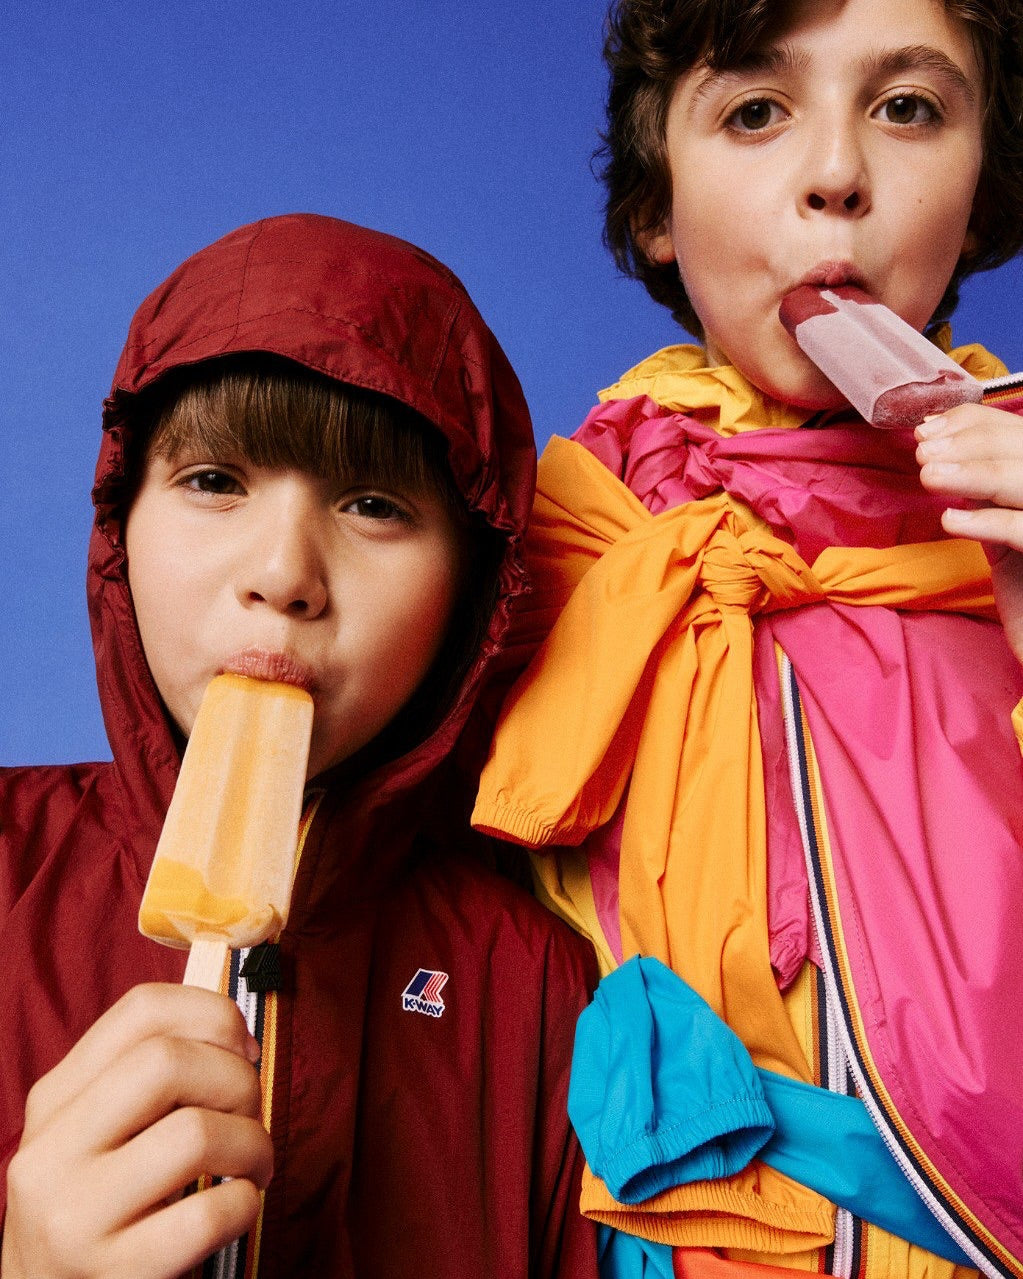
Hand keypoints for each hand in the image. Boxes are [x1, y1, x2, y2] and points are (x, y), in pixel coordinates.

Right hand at [1, 984, 272, 1278]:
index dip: (214, 1015)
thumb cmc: (103, 1205)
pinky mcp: (113, 1273)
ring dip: (251, 1143)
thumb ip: (148, 1077)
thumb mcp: (101, 1131)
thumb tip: (238, 1037)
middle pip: (168, 1062)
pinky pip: (208, 1214)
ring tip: (251, 1165)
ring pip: (194, 1133)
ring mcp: (75, 1216)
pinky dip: (245, 1203)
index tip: (243, 1050)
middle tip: (249, 1113)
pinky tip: (236, 1206)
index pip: (142, 1009)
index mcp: (55, 1099)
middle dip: (237, 1079)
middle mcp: (53, 1151)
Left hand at [916, 402, 1022, 662]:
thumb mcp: (1001, 523)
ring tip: (928, 476)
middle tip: (922, 453)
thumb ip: (982, 487)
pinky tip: (951, 520)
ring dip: (972, 472)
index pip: (1018, 431)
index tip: (926, 430)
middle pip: (1022, 447)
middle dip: (968, 444)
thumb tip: (936, 445)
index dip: (974, 422)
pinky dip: (987, 522)